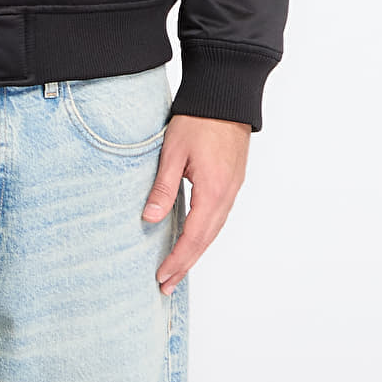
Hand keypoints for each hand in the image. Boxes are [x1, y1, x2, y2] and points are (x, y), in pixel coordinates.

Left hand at [142, 113, 250, 293]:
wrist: (226, 96)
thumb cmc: (198, 119)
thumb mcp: (173, 152)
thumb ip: (163, 187)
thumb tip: (149, 219)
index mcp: (213, 191)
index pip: (194, 237)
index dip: (178, 260)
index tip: (162, 277)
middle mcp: (227, 195)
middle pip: (206, 240)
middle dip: (186, 264)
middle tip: (166, 285)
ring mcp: (232, 189)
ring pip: (214, 230)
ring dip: (195, 252)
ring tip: (177, 269)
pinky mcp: (232, 182)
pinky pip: (218, 217)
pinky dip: (204, 234)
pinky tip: (193, 239)